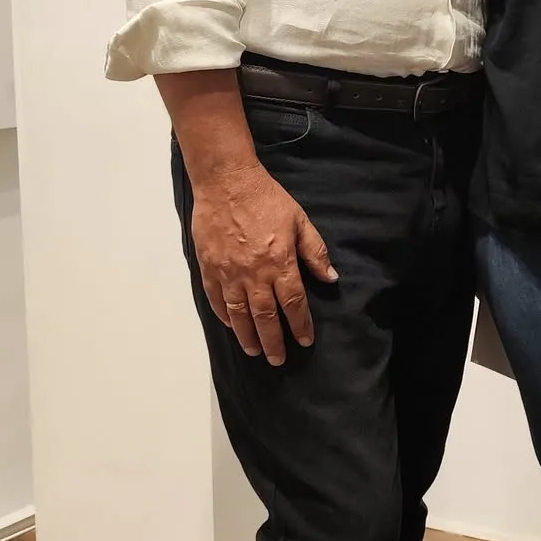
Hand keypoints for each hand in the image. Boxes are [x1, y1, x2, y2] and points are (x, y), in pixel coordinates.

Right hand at [188, 162, 336, 365]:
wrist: (226, 181)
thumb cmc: (266, 198)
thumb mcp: (300, 221)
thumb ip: (315, 252)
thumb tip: (330, 278)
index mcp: (279, 262)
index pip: (292, 303)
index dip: (300, 325)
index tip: (305, 341)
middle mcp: (254, 273)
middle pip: (264, 316)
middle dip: (273, 341)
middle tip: (278, 359)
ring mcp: (228, 272)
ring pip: (238, 314)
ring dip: (247, 335)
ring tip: (255, 351)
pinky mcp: (209, 267)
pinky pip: (216, 299)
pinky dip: (224, 316)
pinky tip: (231, 326)